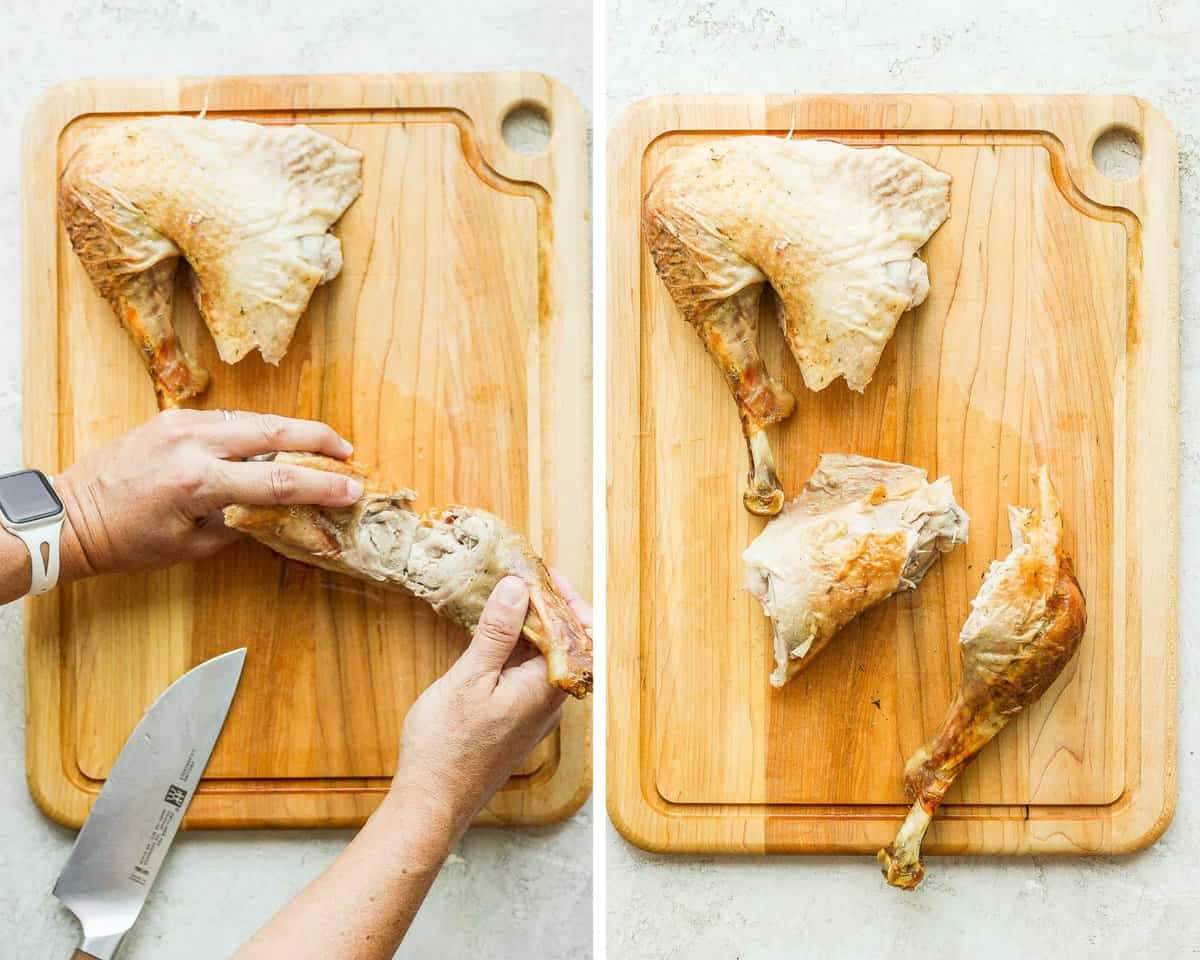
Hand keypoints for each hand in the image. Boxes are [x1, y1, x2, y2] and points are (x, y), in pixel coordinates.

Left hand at [55, 409, 361, 578]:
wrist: (71, 516)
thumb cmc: (127, 541)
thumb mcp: (192, 545)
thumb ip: (240, 522)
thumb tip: (280, 510)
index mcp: (198, 482)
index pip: (277, 482)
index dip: (322, 486)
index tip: (352, 489)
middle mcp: (192, 443)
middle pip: (273, 432)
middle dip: (317, 439)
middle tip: (347, 451)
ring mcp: (181, 424)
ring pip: (253, 419)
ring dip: (291, 431)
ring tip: (320, 445)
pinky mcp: (172, 417)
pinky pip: (227, 419)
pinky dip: (257, 429)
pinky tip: (273, 441)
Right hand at [387, 572, 590, 845]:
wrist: (433, 803)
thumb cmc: (447, 746)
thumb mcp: (469, 678)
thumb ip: (497, 632)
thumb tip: (517, 588)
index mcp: (546, 689)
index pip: (579, 634)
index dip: (567, 599)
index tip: (545, 574)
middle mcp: (550, 702)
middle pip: (567, 645)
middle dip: (549, 608)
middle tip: (523, 579)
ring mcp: (534, 714)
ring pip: (547, 660)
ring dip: (532, 628)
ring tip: (507, 598)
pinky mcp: (517, 721)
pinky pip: (529, 675)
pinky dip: (518, 649)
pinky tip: (494, 637)